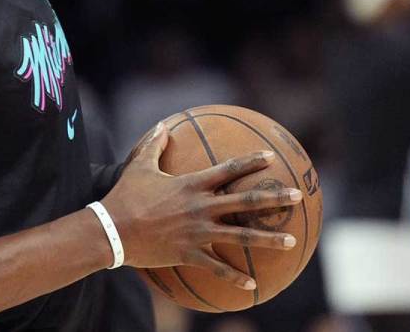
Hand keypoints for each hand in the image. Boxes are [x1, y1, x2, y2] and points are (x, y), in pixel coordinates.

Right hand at [101, 121, 301, 289]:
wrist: (111, 231)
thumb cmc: (125, 196)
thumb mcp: (139, 166)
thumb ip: (154, 145)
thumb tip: (163, 125)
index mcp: (192, 185)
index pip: (228, 169)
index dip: (251, 161)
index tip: (271, 158)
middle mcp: (201, 208)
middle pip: (245, 201)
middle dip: (274, 198)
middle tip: (298, 196)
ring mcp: (197, 232)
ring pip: (240, 236)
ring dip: (268, 239)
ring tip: (291, 242)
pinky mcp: (189, 254)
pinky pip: (217, 268)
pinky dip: (235, 276)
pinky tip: (253, 284)